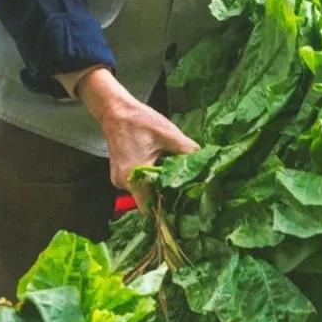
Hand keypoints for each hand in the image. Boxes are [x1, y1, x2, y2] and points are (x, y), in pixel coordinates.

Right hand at [77, 68, 198, 196]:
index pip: (151, 208)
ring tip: (174, 175)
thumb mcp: (169, 134)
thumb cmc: (140, 121)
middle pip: (148, 201)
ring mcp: (119, 180)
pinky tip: (160, 167)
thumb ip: (188, 151)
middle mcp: (123, 183)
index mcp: (134, 176)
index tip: (184, 206)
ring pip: (143, 192)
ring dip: (158, 186)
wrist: (115, 110)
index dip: (167, 211)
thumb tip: (207, 163)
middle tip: (186, 189)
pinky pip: (138, 184)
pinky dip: (149, 179)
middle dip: (166, 196)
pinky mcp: (120, 175)